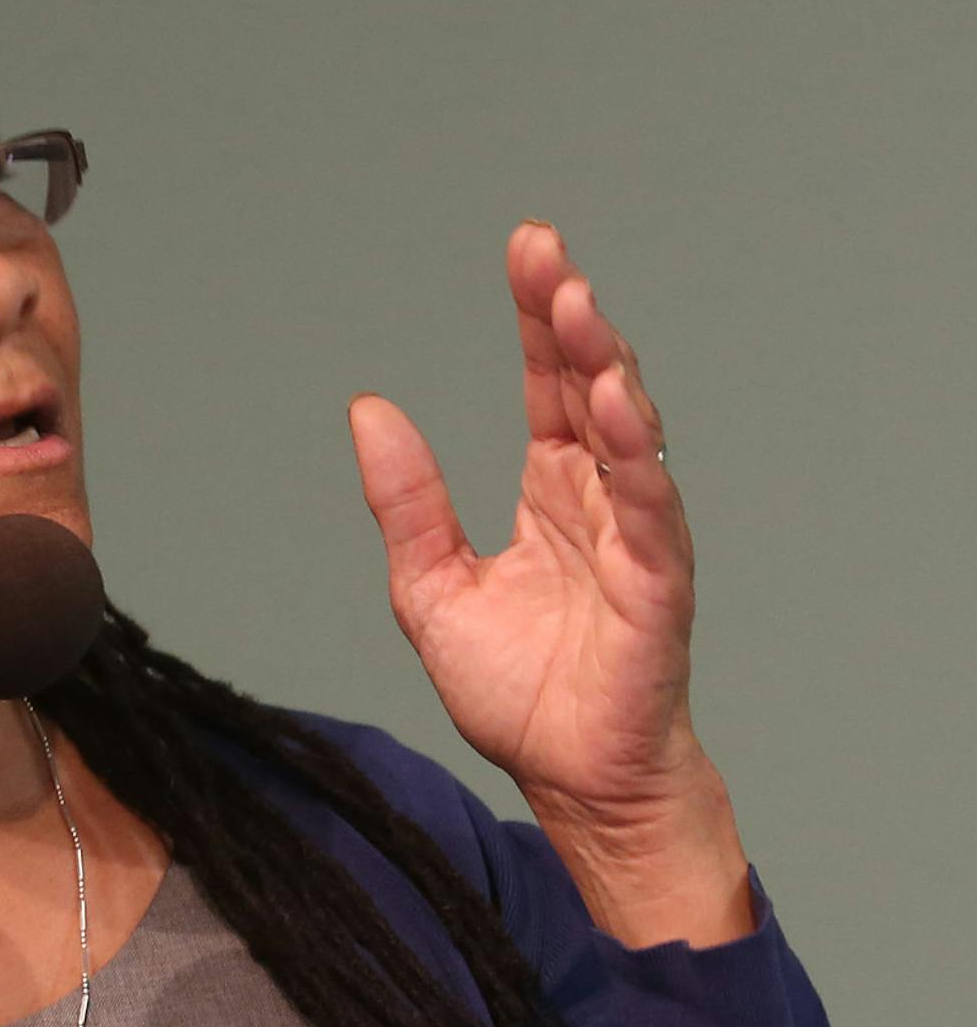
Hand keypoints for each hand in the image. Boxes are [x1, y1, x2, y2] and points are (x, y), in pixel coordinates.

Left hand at [349, 220, 753, 945]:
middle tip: (546, 255)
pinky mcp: (658, 584)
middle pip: (591, 386)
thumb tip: (369, 411)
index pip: (547, 384)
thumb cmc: (518, 692)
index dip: (538, 318)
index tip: (525, 248)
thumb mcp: (431, 589)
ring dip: (605, 368)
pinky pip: (652, 511)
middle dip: (572, 318)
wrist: (567, 777)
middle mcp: (600, 499)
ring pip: (628, 433)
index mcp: (551, 492)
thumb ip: (407, 504)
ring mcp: (636, 536)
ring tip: (577, 310)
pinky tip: (616, 410)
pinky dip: (637, 460)